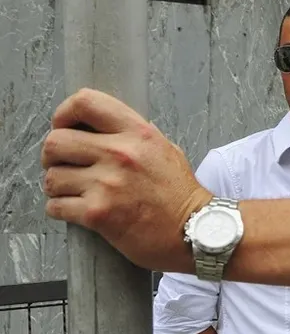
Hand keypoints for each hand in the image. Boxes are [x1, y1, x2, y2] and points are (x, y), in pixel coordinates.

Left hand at [40, 88, 212, 272]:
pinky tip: (78, 210)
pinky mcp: (97, 214)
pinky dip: (61, 209)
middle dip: (53, 156)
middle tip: (65, 165)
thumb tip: (105, 127)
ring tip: (75, 191)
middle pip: (55, 142)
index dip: (64, 114)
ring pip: (51, 177)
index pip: (85, 103)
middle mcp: (120, 154)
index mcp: (138, 133)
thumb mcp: (166, 150)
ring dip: (58, 186)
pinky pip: (56, 206)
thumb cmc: (180, 194)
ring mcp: (107, 184)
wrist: (194, 230)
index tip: (63, 127)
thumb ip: (136, 136)